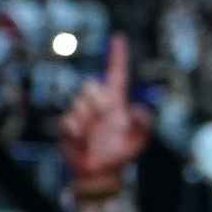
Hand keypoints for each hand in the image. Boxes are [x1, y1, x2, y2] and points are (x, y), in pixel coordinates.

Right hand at [57, 34, 151, 194]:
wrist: (101, 172)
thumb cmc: (121, 153)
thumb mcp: (139, 138)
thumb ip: (143, 122)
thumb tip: (137, 107)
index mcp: (115, 102)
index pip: (116, 73)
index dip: (118, 56)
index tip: (118, 38)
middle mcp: (97, 104)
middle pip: (91, 85)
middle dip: (95, 97)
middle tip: (103, 113)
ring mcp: (82, 114)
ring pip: (78, 102)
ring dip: (87, 116)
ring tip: (93, 132)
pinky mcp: (69, 127)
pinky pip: (68, 120)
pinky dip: (76, 129)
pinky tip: (83, 138)